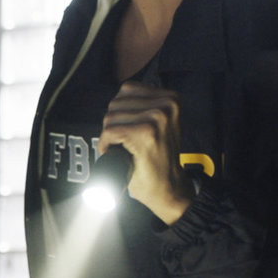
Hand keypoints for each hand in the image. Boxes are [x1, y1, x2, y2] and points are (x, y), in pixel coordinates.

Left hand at [100, 81, 192, 223]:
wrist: (169, 188)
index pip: (127, 89)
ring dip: (109, 135)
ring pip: (111, 116)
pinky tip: (115, 154)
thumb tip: (117, 96)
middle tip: (123, 143)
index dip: (120, 111)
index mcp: (172, 98)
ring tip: (121, 148)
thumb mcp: (159, 123)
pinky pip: (110, 131)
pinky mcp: (145, 134)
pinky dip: (106, 144)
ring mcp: (157, 118)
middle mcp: (168, 104)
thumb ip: (144, 104)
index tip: (127, 129)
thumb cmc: (159, 158)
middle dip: (113, 123)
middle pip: (117, 102)